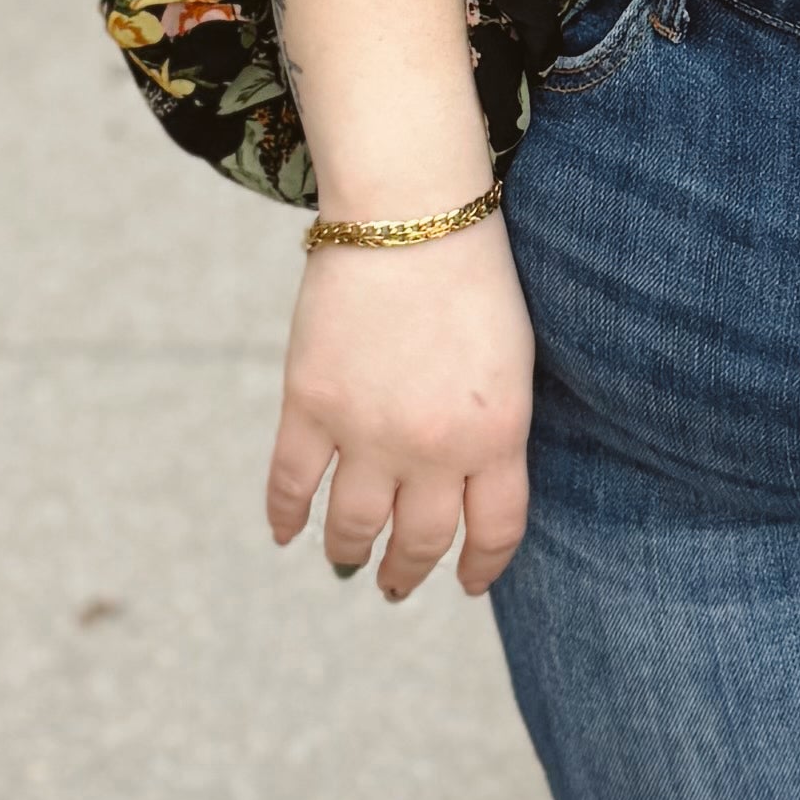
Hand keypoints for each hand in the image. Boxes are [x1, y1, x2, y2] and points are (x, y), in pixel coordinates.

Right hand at [266, 214, 536, 601]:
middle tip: (398, 586)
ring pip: (355, 526)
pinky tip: (286, 534)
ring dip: (351, 554)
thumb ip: (495, 427)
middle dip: (410, 572)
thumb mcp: (514, 361)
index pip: (495, 530)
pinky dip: (286, 515)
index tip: (470, 584)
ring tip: (348, 564)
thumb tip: (473, 482)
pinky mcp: (310, 402)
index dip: (482, 567)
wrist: (411, 212)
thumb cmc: (474, 274)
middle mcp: (435, 448)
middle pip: (422, 541)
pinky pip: (292, 481)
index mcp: (498, 435)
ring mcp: (368, 430)